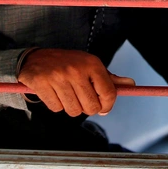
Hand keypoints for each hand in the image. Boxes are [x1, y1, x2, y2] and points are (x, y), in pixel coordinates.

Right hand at [17, 49, 135, 115]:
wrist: (36, 58)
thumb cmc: (68, 64)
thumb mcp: (90, 66)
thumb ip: (110, 78)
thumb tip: (131, 85)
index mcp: (91, 63)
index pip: (109, 93)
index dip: (107, 106)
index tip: (103, 108)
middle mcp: (76, 69)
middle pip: (91, 107)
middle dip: (87, 108)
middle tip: (81, 99)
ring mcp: (58, 77)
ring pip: (73, 110)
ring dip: (70, 107)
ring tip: (66, 94)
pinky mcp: (41, 83)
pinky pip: (56, 108)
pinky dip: (55, 105)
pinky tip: (53, 93)